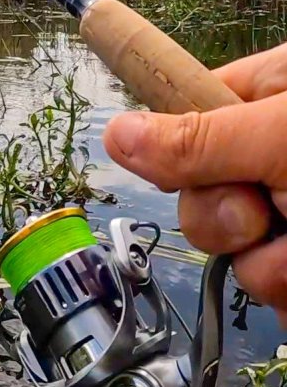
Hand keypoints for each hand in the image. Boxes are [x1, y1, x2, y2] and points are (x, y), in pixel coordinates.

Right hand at [103, 42, 286, 323]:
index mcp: (285, 95)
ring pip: (246, 253)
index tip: (155, 146)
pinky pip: (286, 291)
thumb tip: (117, 132)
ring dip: (278, 263)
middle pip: (207, 190)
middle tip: (269, 209)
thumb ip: (199, 137)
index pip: (193, 105)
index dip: (173, 138)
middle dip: (228, 216)